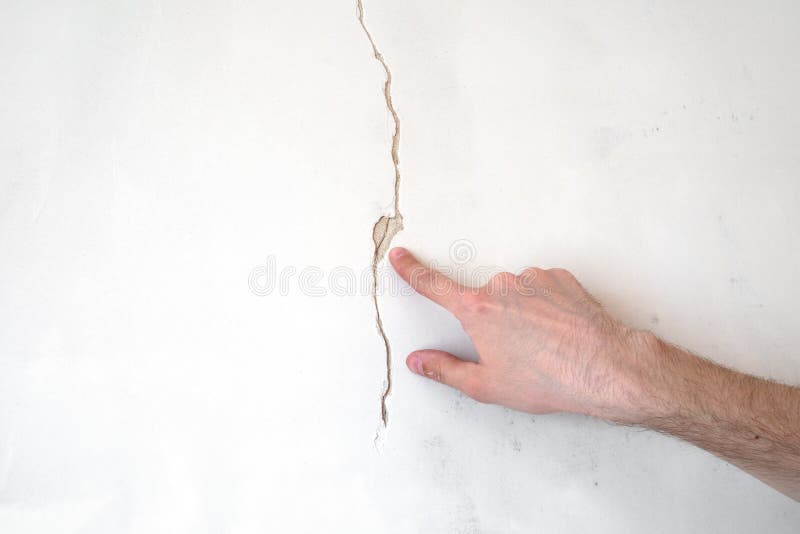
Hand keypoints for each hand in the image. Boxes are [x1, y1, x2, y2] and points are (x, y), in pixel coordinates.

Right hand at [389, 246, 657, 422]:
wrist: (603, 368)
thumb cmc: (547, 379)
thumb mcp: (486, 385)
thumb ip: (444, 370)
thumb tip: (418, 361)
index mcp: (477, 311)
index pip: (433, 286)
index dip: (412, 271)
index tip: (400, 255)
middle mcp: (502, 286)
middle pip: (484, 301)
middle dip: (493, 322)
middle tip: (516, 352)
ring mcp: (533, 278)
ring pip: (515, 294)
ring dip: (522, 313)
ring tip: (544, 344)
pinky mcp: (560, 277)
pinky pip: (541, 289)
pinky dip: (545, 306)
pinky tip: (558, 331)